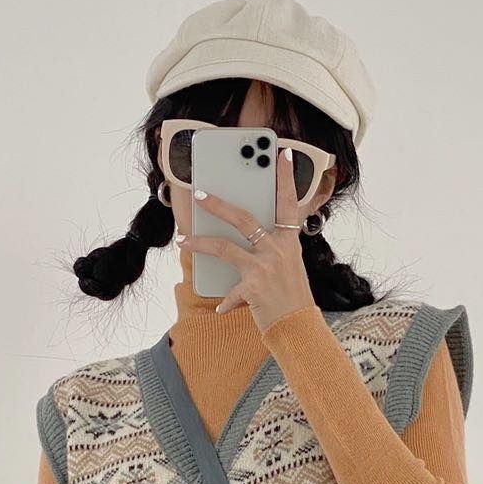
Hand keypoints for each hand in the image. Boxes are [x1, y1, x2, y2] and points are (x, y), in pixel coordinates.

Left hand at [176, 148, 316, 333]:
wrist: (299, 328)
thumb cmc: (292, 298)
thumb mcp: (289, 268)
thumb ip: (271, 251)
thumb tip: (243, 240)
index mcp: (289, 243)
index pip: (288, 204)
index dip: (285, 179)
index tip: (280, 155)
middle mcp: (278, 251)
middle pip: (244, 219)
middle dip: (219, 205)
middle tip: (200, 194)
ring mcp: (265, 268)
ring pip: (225, 247)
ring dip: (200, 242)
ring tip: (183, 241)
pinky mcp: (253, 288)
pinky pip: (230, 292)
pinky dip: (225, 302)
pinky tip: (220, 308)